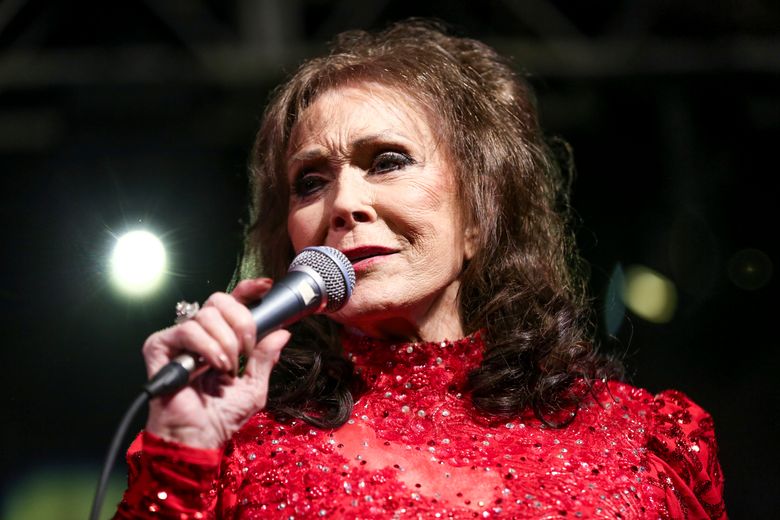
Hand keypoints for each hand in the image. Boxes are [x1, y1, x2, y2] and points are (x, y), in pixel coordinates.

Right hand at [143, 279, 289, 448]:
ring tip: (226, 368)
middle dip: (241, 322)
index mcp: (220, 338)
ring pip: (207, 314)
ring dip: (225, 343)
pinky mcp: (159, 346)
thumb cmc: (221, 416)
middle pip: (220, 300)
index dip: (248, 290)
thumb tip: (282, 332)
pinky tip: (212, 366)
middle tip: (246, 349)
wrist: (197, 438)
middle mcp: (198, 334)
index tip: (265, 286)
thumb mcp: (254, 386)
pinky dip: (206, 346)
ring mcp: (178, 339)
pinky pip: (187, 330)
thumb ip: (265, 358)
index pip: (232, 303)